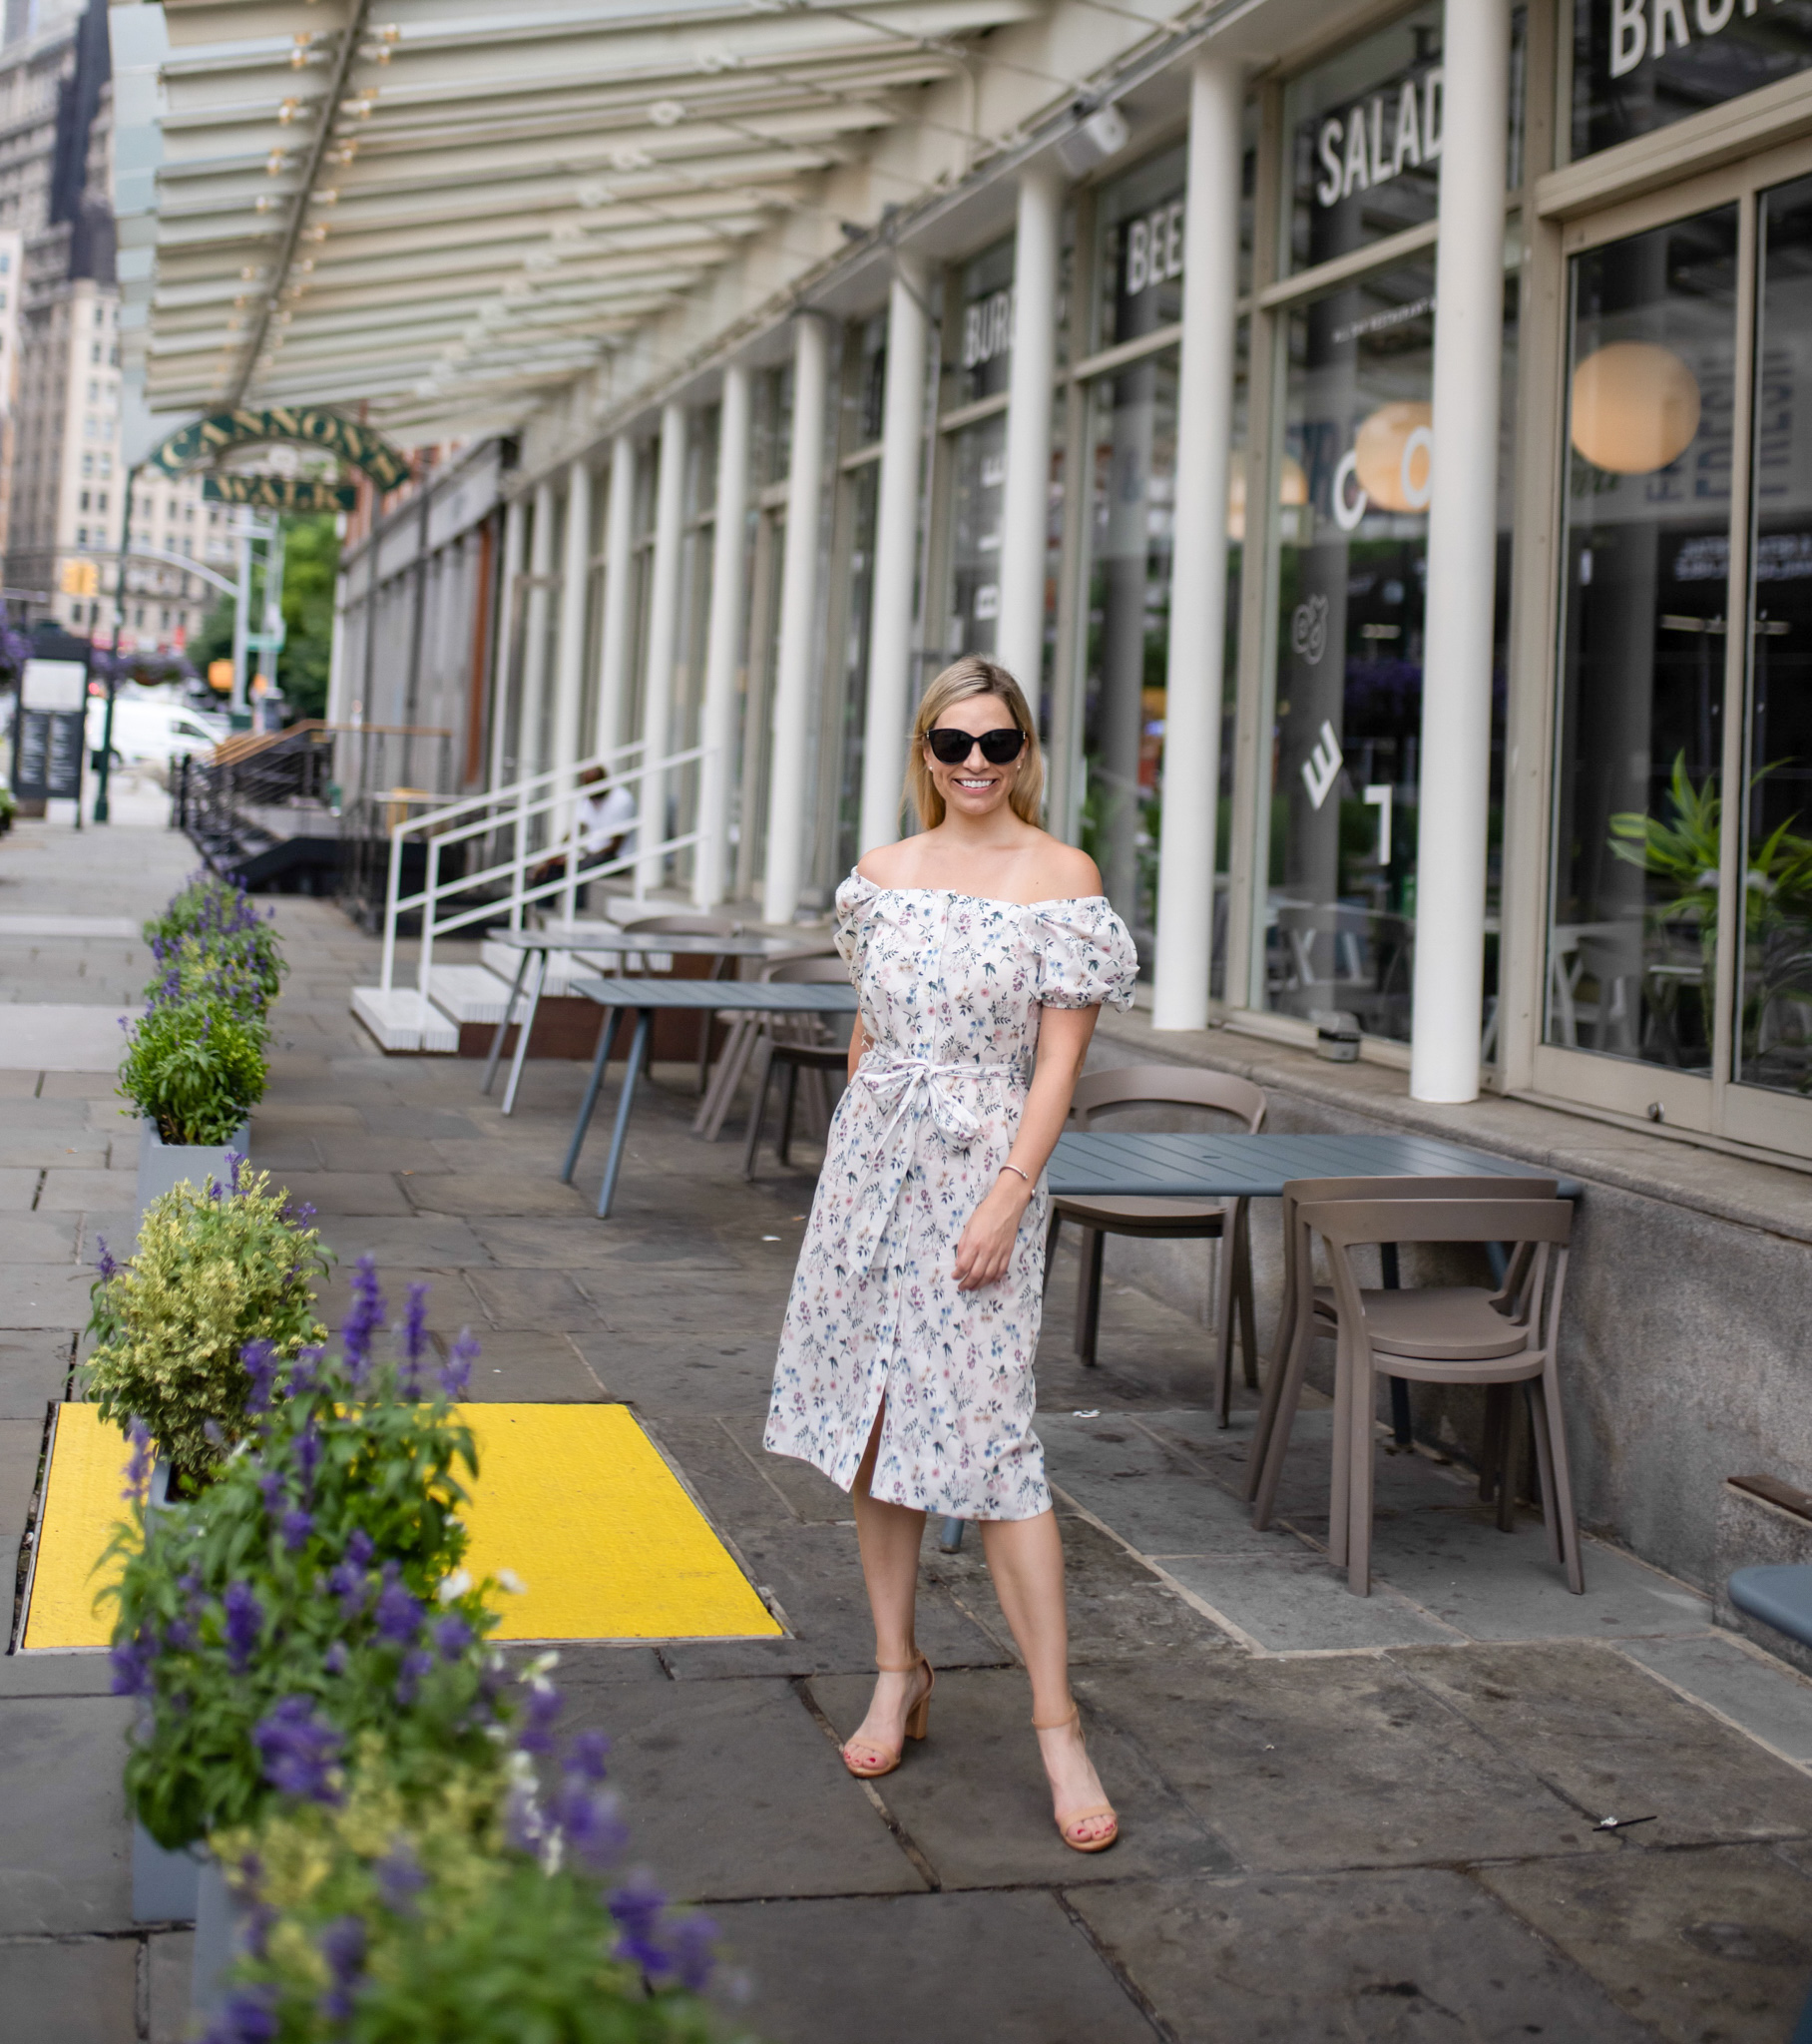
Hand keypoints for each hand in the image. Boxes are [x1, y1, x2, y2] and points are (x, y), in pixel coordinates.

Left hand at [953, 1174, 1030, 1291]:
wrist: (1006, 1206)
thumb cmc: (985, 1213)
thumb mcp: (968, 1227)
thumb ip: (963, 1245)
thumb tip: (960, 1261)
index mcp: (974, 1243)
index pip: (963, 1265)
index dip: (957, 1274)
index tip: (954, 1276)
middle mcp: (986, 1251)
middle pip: (976, 1275)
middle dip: (967, 1284)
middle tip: (962, 1287)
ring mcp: (999, 1253)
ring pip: (988, 1276)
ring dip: (979, 1285)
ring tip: (973, 1287)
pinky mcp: (1008, 1253)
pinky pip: (1001, 1271)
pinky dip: (993, 1279)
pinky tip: (987, 1281)